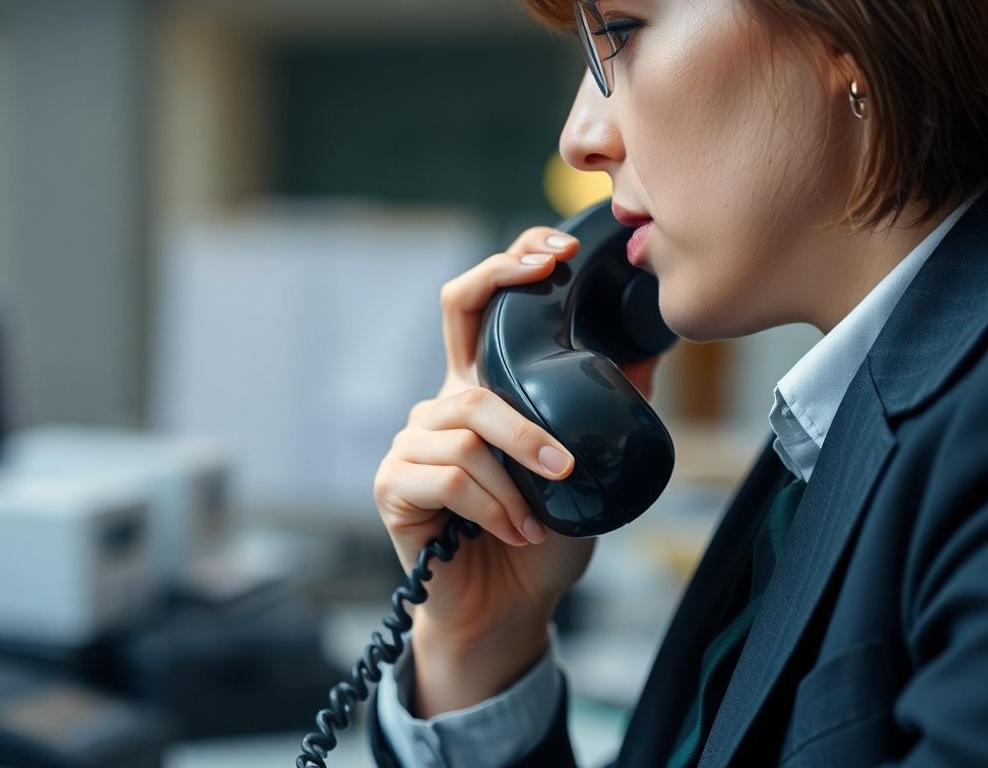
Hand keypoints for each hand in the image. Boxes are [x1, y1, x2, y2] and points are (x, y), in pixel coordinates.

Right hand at [373, 225, 661, 715]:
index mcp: (478, 389)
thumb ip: (603, 412)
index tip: (555, 252)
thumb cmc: (542, 539)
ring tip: (536, 522)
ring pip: (465, 434)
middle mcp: (439, 410)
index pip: (472, 304)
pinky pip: (444, 478)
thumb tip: (648, 355)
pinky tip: (508, 534)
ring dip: (513, 483)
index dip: (504, 265)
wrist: (507, 610)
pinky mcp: (393, 487)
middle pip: (471, 383)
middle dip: (523, 424)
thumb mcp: (586, 469)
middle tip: (565, 465)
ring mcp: (411, 447)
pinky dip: (488, 509)